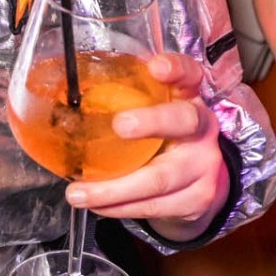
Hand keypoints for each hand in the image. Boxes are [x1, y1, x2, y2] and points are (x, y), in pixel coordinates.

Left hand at [65, 51, 229, 238]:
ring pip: (160, 178)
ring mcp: (203, 167)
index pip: (190, 74)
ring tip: (79, 193)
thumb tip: (68, 92)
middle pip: (183, 122)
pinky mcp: (196, 201)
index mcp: (189, 98)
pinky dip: (120, 208)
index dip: (176, 68)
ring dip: (114, 189)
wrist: (206, 181)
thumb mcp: (158, 111)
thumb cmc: (168, 137)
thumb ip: (129, 98)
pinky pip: (153, 207)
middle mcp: (202, 130)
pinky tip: (97, 206)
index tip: (157, 67)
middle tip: (120, 125)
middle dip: (151, 122)